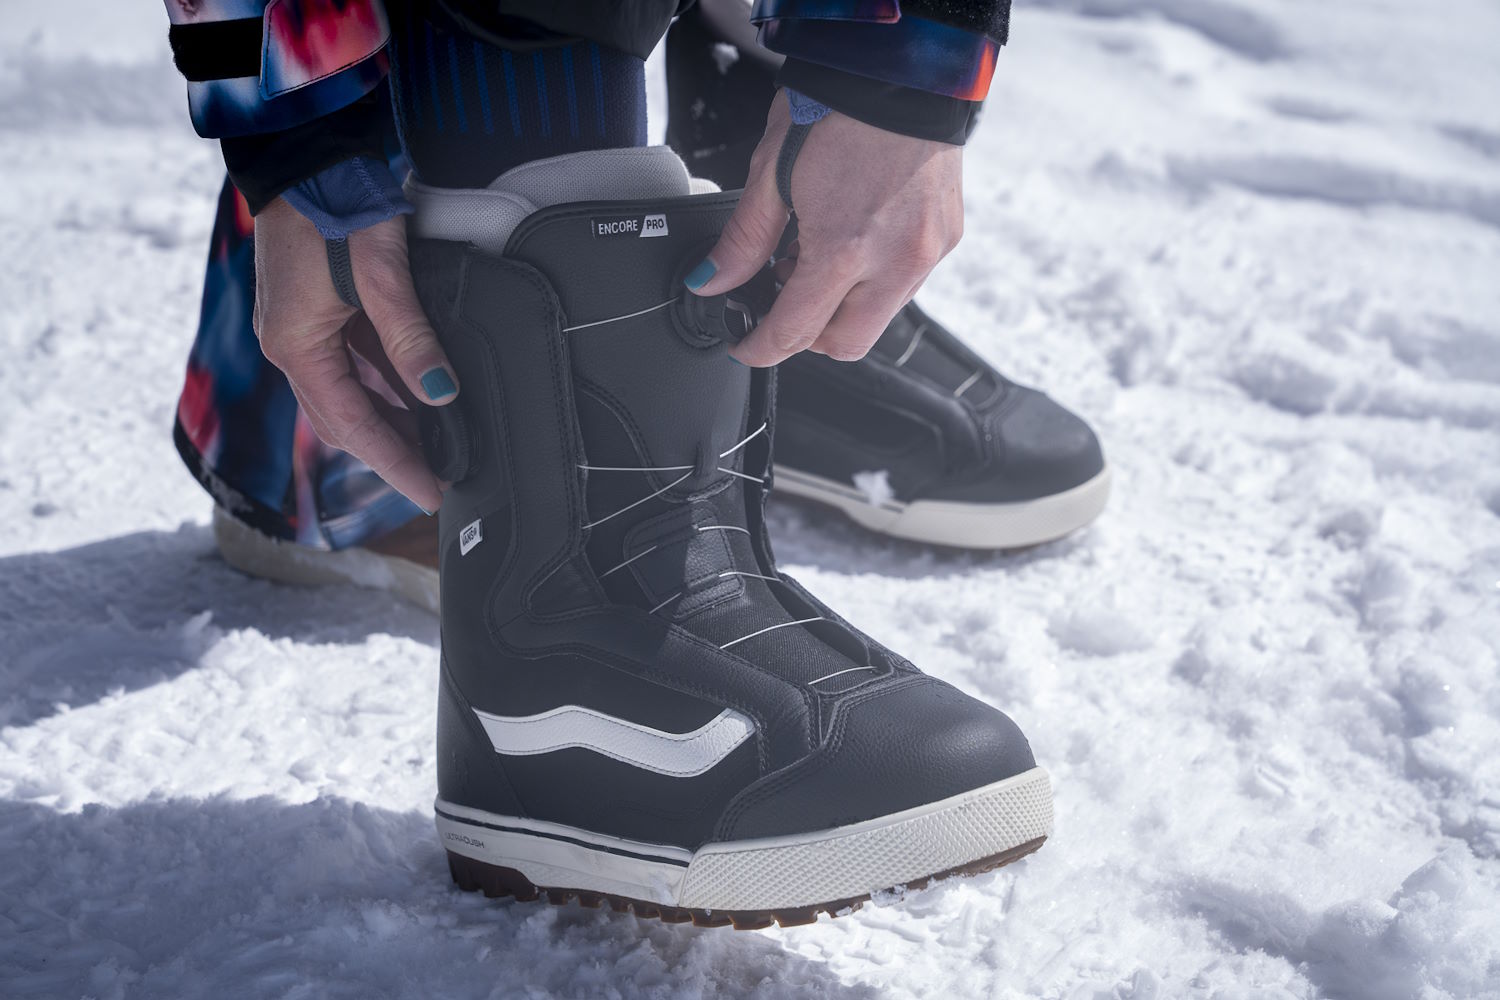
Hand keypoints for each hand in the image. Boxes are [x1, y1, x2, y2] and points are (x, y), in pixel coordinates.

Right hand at [252, 199, 455, 511]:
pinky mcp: (312, 311)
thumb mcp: (380, 274)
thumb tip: (441, 393)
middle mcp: (289, 345)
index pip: (354, 426)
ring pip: (347, 396)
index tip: (432, 494)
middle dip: (392, 454)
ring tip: (435, 446)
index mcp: (296, 345)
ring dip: (388, 423)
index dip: (396, 464)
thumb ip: (410, 338)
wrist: (305, 152)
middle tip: (439, 480)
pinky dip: (382, 388)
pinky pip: (348, 366)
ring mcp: (298, 328)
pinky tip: (416, 395)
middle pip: (345, 421)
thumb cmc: (336, 203)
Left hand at [687, 91, 963, 366]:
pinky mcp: (947, 237)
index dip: (762, 347)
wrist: (902, 68)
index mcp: (846, 246)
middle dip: (808, 336)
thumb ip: (744, 240)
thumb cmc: (838, 106)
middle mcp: (895, 259)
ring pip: (878, 318)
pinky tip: (855, 241)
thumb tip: (713, 280)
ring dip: (843, 308)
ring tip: (819, 258)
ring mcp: (927, 251)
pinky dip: (875, 280)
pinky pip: (906, 285)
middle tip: (783, 299)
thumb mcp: (772, 172)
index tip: (748, 345)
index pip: (796, 332)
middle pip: (845, 344)